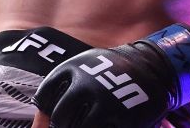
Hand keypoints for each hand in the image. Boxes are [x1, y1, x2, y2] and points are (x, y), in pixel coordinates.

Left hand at [30, 43, 174, 127]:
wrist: (149, 67)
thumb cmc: (111, 70)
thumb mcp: (85, 67)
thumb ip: (64, 86)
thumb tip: (40, 117)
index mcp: (74, 69)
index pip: (45, 96)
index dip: (46, 111)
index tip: (52, 115)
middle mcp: (87, 84)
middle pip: (60, 118)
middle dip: (62, 126)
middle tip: (71, 124)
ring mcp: (105, 102)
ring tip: (88, 123)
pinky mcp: (124, 117)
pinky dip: (100, 127)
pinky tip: (105, 123)